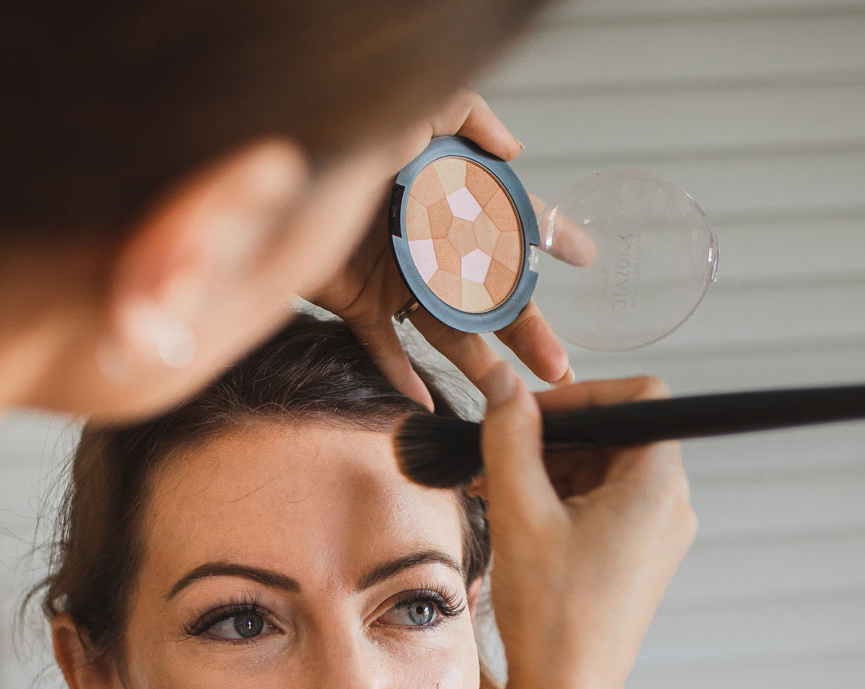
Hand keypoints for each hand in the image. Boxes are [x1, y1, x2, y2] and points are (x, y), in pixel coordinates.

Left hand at [302, 90, 573, 407]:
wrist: (279, 169)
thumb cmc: (345, 129)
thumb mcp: (416, 108)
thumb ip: (468, 114)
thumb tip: (515, 149)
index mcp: (451, 199)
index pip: (514, 218)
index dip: (552, 235)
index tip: (586, 258)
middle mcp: (430, 241)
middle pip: (491, 295)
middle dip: (529, 331)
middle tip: (559, 367)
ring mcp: (396, 275)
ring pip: (449, 331)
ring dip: (481, 365)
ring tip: (511, 399)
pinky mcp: (356, 301)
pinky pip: (383, 347)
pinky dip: (403, 377)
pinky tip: (429, 405)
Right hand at [472, 370, 695, 688]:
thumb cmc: (554, 617)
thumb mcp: (520, 514)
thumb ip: (511, 439)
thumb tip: (504, 387)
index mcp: (658, 487)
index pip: (640, 399)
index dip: (581, 395)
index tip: (528, 413)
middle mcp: (668, 507)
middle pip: (615, 434)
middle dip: (551, 438)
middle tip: (497, 453)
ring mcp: (653, 536)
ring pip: (600, 472)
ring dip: (546, 471)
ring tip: (493, 492)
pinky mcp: (633, 560)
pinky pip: (597, 507)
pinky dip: (556, 502)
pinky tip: (511, 517)